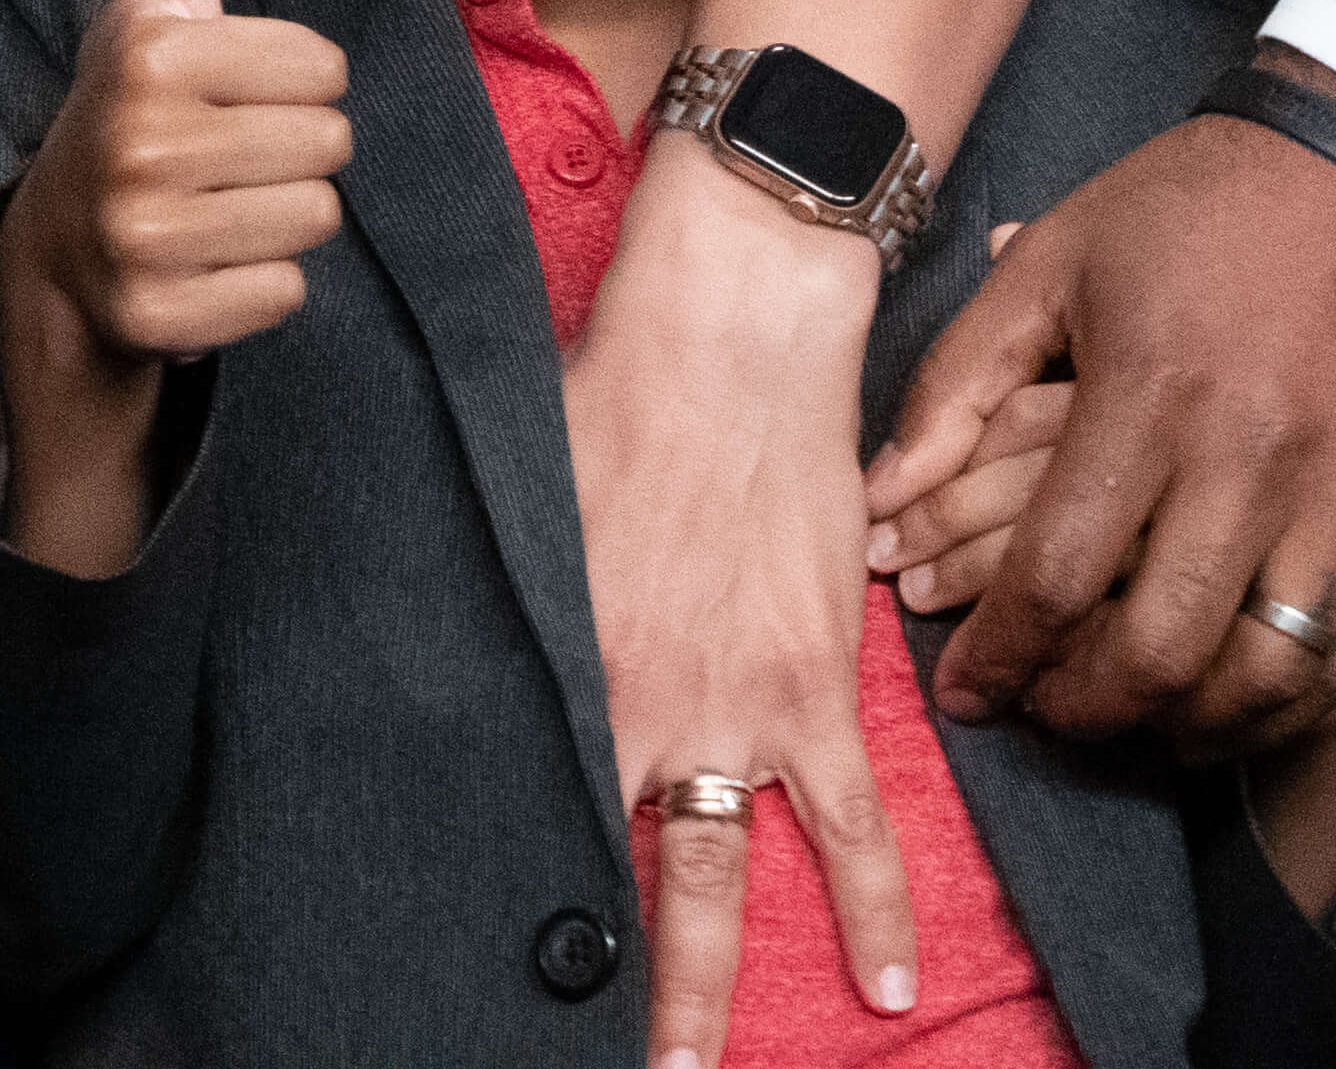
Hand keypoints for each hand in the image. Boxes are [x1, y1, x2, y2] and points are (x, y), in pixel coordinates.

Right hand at [0, 0, 353, 574]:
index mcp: (155, 54)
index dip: (293, 79)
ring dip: (281, 214)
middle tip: (229, 149)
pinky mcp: (159, 315)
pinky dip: (257, 284)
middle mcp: (143, 144)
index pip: (326, 70)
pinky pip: (285, 294)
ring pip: (316, 220)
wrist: (58, 241)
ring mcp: (145, 237)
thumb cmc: (135, 97)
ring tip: (220, 200)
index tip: (232, 89)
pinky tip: (207, 261)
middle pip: (330, 145)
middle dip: (293, 146)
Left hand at [566, 145, 916, 1060]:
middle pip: (610, 870)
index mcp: (560, 660)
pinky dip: (874, 909)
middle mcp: (640, 706)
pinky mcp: (814, 686)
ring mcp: (735, 707)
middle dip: (595, 977)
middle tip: (588, 1056)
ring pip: (720, 878)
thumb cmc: (610, 392)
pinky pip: (852, 826)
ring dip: (704, 983)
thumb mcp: (521, 496)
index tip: (483, 950)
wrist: (729, 338)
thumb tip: (450, 640)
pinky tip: (885, 984)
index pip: (528, 800)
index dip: (509, 879)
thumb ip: (504, 588)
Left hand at [861, 68, 1335, 752]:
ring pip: (1263, 674)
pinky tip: (1224, 701)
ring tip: (1133, 715)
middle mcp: (1251, 455)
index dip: (999, 657)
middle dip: (1084, 709)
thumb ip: (959, 378)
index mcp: (1150, 392)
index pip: (1057, 573)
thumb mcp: (1055, 258)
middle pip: (1159, 649)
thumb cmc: (1198, 203)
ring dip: (1186, 724)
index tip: (965, 692)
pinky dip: (1278, 703)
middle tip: (1044, 710)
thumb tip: (883, 493)